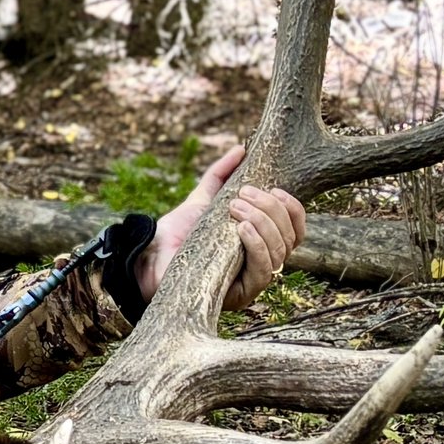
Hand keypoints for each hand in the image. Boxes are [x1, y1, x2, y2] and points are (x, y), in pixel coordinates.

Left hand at [135, 145, 307, 309]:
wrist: (148, 257)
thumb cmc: (176, 233)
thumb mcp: (202, 201)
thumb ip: (221, 176)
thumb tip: (241, 149)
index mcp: (260, 245)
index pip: (295, 231)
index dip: (292, 209)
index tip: (275, 188)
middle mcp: (261, 265)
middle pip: (289, 239)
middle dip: (271, 210)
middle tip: (243, 194)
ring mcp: (252, 282)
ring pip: (280, 253)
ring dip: (263, 223)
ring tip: (236, 206)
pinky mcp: (239, 294)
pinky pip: (263, 271)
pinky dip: (257, 245)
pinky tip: (241, 228)